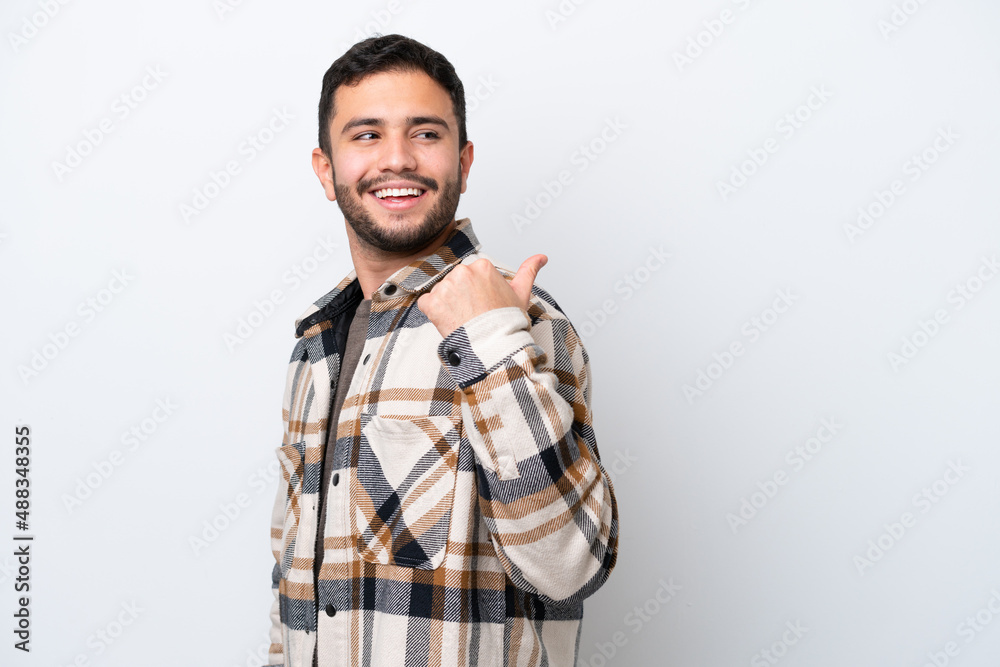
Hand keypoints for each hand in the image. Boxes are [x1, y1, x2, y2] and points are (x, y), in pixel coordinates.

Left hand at [417, 254, 547, 337]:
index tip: (482, 304)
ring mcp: (445, 287)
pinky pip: (426, 304)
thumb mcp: (521, 294)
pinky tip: (449, 322)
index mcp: (482, 266)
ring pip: (441, 292)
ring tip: (463, 319)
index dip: (476, 291)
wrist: (494, 347)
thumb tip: (541, 257)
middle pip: (455, 281)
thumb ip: (528, 271)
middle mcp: (462, 272)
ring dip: (448, 304)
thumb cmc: (507, 323)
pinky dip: (433, 313)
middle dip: (461, 296)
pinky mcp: (432, 303)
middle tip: (473, 314)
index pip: (471, 274)